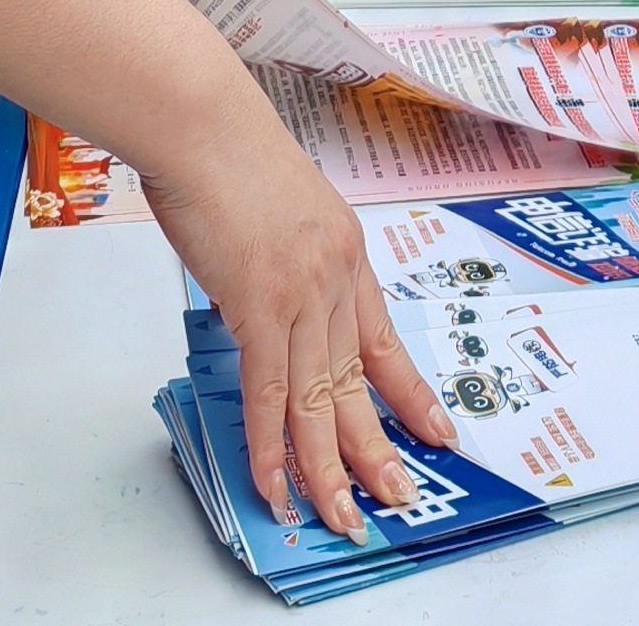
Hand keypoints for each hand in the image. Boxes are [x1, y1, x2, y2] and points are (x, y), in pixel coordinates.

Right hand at [148, 97, 460, 538]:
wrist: (202, 122)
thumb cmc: (225, 154)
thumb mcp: (277, 212)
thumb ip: (281, 263)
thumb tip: (262, 304)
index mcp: (345, 252)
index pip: (385, 339)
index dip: (410, 393)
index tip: (436, 430)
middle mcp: (336, 275)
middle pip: (359, 381)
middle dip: (377, 447)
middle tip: (395, 496)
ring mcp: (302, 293)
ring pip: (319, 399)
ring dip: (329, 467)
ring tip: (343, 515)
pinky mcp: (260, 304)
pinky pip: (271, 393)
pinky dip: (271, 446)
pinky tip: (277, 482)